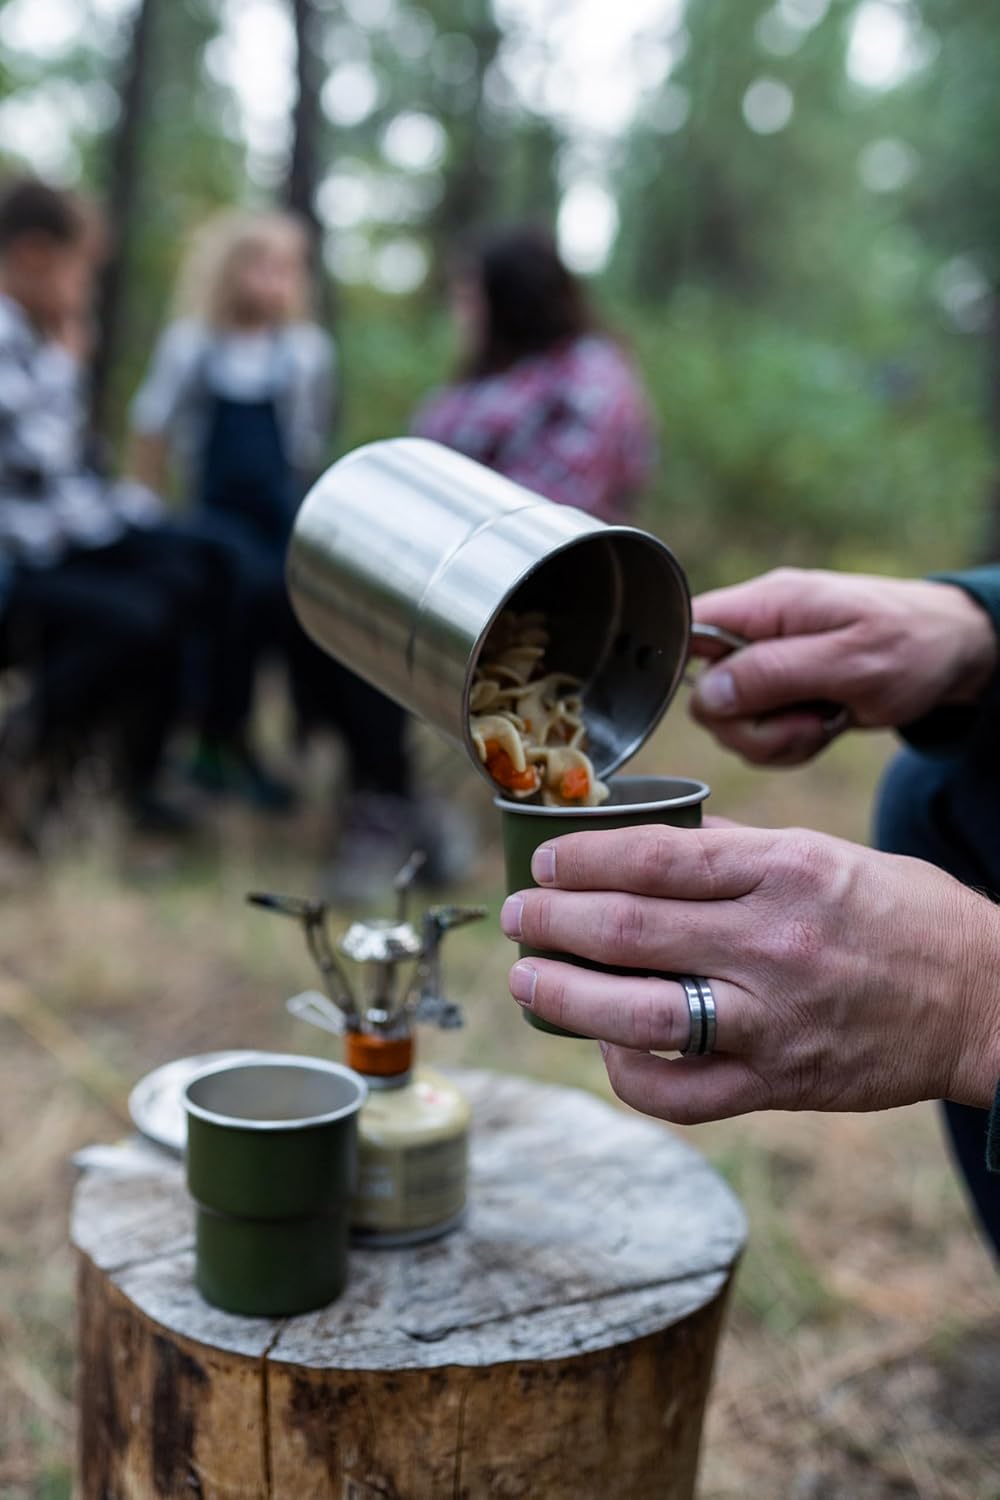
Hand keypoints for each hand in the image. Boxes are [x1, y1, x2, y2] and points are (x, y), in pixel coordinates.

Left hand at [501, 824, 999, 1123]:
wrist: (983, 998)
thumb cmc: (899, 913)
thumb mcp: (823, 854)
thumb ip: (734, 852)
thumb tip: (642, 844)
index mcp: (786, 870)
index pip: (655, 858)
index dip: (582, 859)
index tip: (544, 861)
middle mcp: (774, 943)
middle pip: (628, 931)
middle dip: (551, 922)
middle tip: (516, 915)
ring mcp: (775, 1020)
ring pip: (639, 1016)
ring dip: (564, 996)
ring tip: (526, 979)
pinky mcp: (780, 1084)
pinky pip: (680, 1093)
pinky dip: (627, 1073)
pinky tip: (604, 1049)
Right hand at [690, 568, 996, 765]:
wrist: (955, 655)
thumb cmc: (913, 645)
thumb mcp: (850, 661)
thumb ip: (775, 673)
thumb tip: (708, 692)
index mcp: (766, 605)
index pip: (688, 627)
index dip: (689, 671)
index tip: (737, 703)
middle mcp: (758, 632)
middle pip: (706, 694)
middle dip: (752, 726)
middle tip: (806, 722)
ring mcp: (769, 665)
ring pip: (731, 723)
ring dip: (776, 739)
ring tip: (824, 721)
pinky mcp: (782, 693)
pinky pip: (760, 733)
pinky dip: (790, 743)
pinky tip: (825, 726)